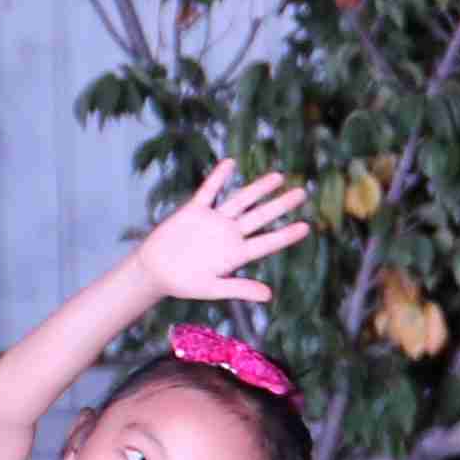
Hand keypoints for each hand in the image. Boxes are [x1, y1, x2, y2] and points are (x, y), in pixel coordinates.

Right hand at [135, 162, 312, 304]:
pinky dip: (218, 177)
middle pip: (260, 217)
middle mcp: (229, 235)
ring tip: (278, 176)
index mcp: (236, 254)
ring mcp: (213, 221)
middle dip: (280, 205)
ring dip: (258, 189)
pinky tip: (231, 163)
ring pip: (240, 200)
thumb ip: (239, 289)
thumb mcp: (212, 288)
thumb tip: (268, 295)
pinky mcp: (193, 211)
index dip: (286, 235)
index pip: (267, 242)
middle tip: (302, 193)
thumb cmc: (183, 284)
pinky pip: (208, 191)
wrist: (154, 272)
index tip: (306, 227)